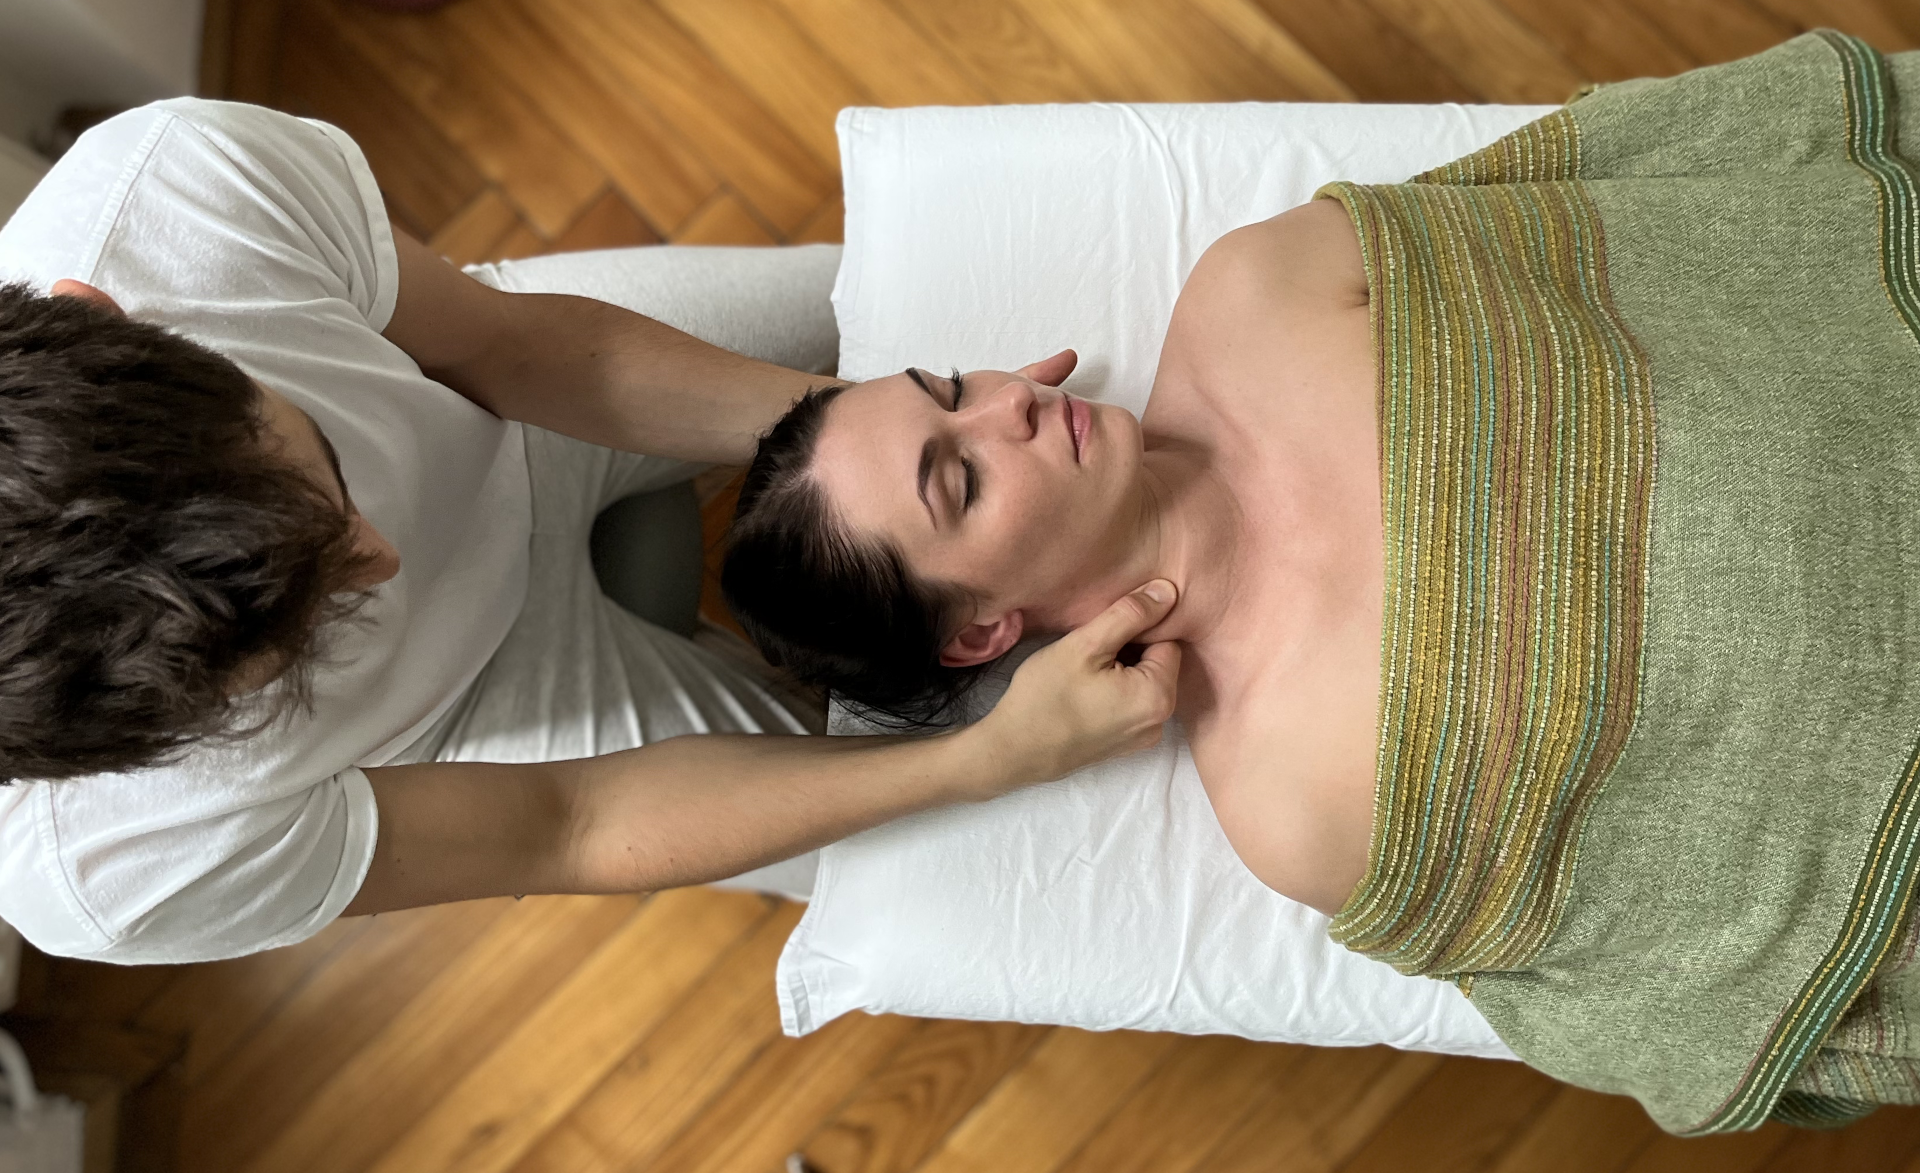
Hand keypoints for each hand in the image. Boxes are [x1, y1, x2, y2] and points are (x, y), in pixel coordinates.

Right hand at [968, 579, 1182, 789]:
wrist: (1014, 751)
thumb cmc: (1046, 696)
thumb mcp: (1085, 644)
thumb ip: (1130, 615)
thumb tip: (1169, 591)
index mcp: (1159, 696)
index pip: (1167, 640)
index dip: (1136, 628)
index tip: (1103, 634)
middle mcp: (1161, 721)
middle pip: (1158, 663)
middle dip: (1130, 649)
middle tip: (1090, 650)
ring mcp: (1144, 736)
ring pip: (1144, 682)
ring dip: (1122, 669)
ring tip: (1085, 670)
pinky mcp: (1126, 744)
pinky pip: (1132, 703)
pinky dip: (1116, 691)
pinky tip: (1085, 690)